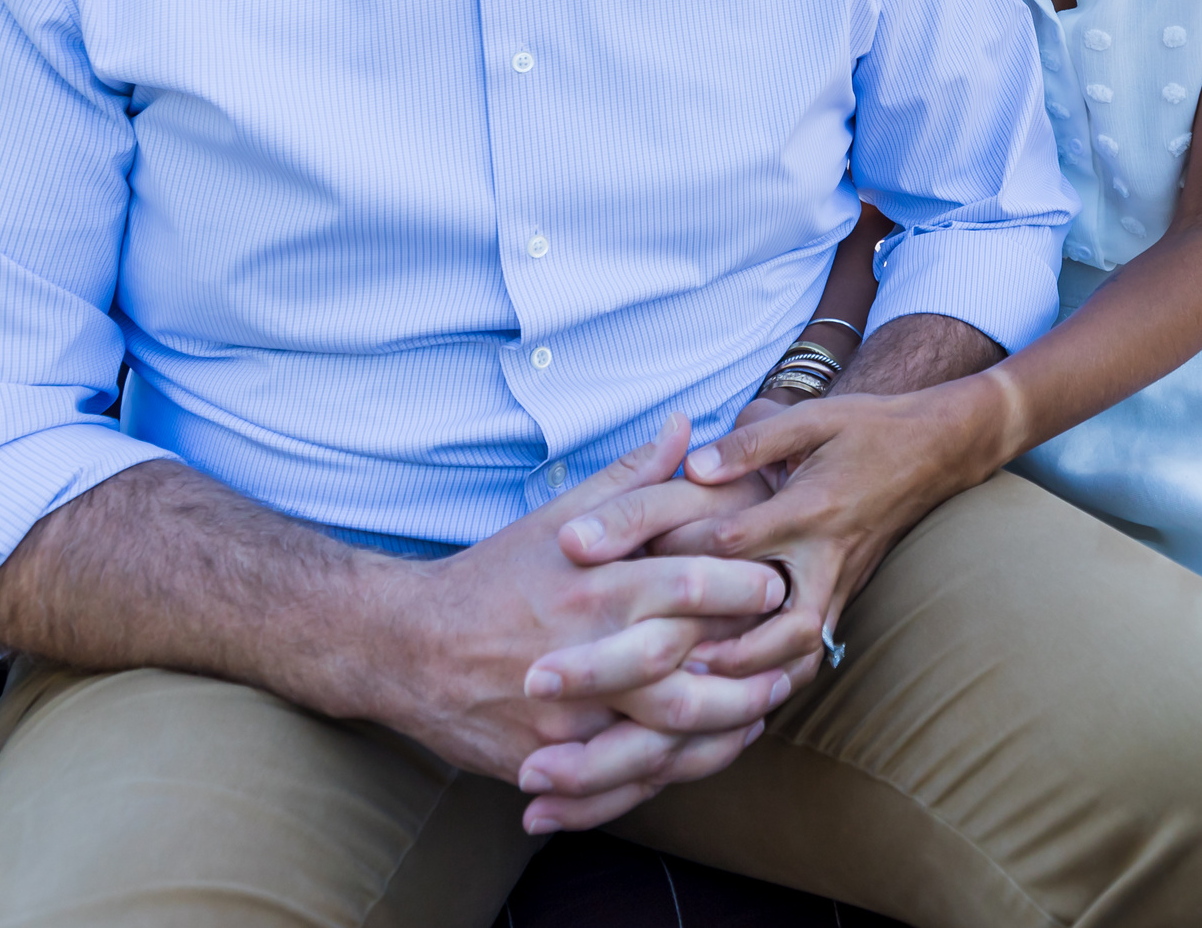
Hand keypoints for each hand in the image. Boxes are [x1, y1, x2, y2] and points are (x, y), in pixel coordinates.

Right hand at [352, 418, 795, 832]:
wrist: (404, 647)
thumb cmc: (492, 575)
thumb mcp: (558, 518)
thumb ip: (630, 478)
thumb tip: (686, 425)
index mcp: (591, 584)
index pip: (688, 583)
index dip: (746, 586)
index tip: (781, 580)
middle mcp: (583, 650)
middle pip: (685, 665)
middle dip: (749, 663)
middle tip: (797, 651)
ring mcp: (566, 715)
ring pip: (665, 732)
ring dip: (727, 725)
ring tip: (766, 708)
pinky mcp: (550, 760)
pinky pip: (626, 777)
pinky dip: (676, 769)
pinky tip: (712, 752)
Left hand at [626, 378, 1015, 682]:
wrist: (935, 451)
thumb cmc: (866, 429)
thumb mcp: (811, 417)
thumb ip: (750, 443)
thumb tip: (692, 467)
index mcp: (809, 507)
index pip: (734, 542)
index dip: (678, 551)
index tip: (624, 559)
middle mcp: (826, 556)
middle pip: (777, 623)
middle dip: (722, 648)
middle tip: (658, 657)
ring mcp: (840, 585)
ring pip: (800, 653)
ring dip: (751, 675)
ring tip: (692, 683)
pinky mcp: (846, 599)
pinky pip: (812, 652)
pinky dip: (776, 675)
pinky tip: (734, 684)